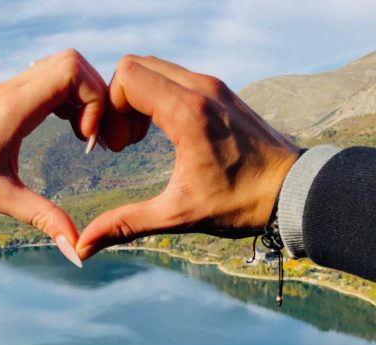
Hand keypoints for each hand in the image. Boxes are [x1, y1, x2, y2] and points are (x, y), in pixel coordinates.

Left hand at [0, 50, 105, 261]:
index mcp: (15, 109)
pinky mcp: (10, 94)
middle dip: (94, 96)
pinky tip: (69, 128)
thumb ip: (43, 219)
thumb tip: (75, 250)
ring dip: (83, 95)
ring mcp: (11, 88)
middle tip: (91, 136)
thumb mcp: (3, 199)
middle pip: (73, 62)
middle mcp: (14, 89)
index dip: (92, 100)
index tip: (85, 139)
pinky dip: (70, 97)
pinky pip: (51, 78)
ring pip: (63, 66)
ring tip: (82, 134)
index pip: (70, 72)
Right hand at [76, 55, 300, 259]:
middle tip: (122, 143)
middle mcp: (200, 88)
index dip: (108, 109)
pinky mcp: (220, 92)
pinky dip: (157, 97)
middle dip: (118, 102)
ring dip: (137, 99)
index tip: (114, 146)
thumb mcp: (177, 216)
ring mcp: (213, 86)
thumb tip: (83, 246)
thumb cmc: (239, 204)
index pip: (127, 76)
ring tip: (139, 139)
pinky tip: (162, 132)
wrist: (293, 191)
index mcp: (187, 113)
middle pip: (136, 66)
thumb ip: (125, 225)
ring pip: (155, 68)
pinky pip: (175, 77)